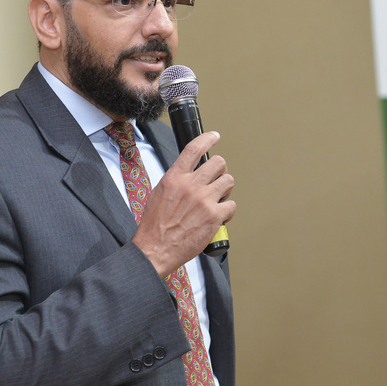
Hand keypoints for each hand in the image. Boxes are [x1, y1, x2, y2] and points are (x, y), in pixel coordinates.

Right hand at [132, 131, 235, 276]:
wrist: (155, 249)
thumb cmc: (155, 225)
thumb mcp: (158, 193)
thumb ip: (176, 180)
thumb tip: (188, 173)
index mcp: (175, 178)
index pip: (194, 149)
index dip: (207, 138)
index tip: (214, 136)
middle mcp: (191, 185)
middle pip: (218, 163)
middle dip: (220, 170)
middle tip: (217, 179)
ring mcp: (204, 200)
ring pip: (228, 181)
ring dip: (225, 189)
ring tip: (218, 199)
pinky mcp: (214, 216)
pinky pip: (231, 205)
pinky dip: (227, 211)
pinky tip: (219, 217)